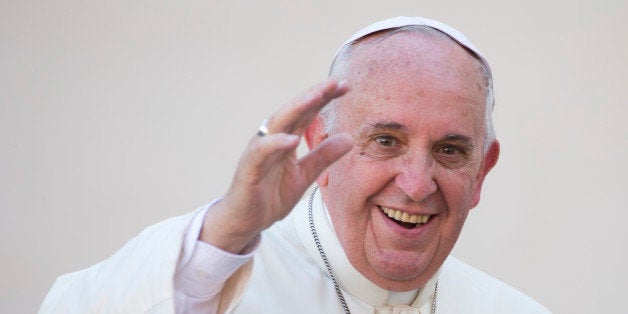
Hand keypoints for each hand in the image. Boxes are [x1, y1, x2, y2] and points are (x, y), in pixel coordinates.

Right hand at [200, 79, 352, 252]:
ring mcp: (258, 153)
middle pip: (293, 111)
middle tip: (335, 82)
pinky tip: (292, 139)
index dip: (324, 98)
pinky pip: (261, 154)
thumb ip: (323, 157)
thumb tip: (349, 139)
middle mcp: (271, 140)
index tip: (346, 86)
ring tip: (316, 97)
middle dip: (313, 95)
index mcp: (285, 140)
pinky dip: (275, 144)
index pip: (306, 113)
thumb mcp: (305, 175)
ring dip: (296, 109)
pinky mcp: (249, 170)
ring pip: (276, 125)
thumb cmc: (270, 196)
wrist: (246, 222)